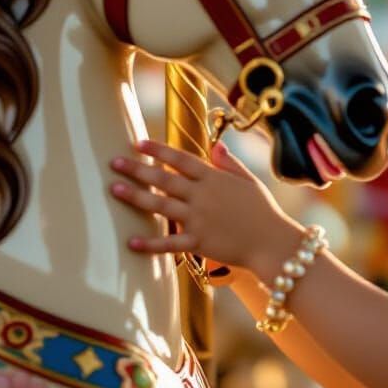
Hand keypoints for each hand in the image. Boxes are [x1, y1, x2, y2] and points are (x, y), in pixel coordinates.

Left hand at [108, 139, 300, 275]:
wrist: (273, 242)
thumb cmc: (264, 211)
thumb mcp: (250, 181)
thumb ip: (230, 164)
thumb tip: (216, 145)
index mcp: (215, 178)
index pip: (181, 159)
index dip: (158, 150)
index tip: (138, 143)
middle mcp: (203, 196)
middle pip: (164, 179)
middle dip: (137, 169)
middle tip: (114, 162)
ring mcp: (199, 219)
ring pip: (161, 206)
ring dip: (136, 197)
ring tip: (115, 189)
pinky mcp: (199, 243)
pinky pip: (170, 243)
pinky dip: (150, 244)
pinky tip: (131, 241)